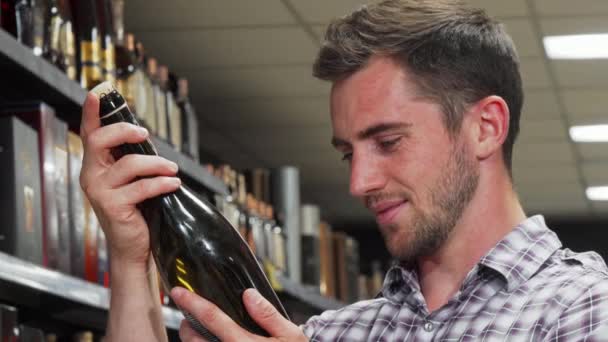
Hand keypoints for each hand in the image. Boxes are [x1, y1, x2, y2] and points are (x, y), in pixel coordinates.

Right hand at [79, 92, 180, 267]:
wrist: (133, 247)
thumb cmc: (136, 211)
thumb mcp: (132, 181)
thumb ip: (132, 160)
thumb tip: (146, 138)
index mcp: (95, 166)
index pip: (90, 134)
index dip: (92, 113)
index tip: (98, 93)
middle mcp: (91, 176)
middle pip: (100, 140)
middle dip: (125, 132)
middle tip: (146, 135)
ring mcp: (99, 192)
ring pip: (129, 164)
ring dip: (157, 164)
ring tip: (173, 170)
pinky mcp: (113, 206)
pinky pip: (142, 187)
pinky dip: (162, 184)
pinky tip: (173, 184)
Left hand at [171, 287, 307, 341]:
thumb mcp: (290, 336)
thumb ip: (268, 315)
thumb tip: (249, 295)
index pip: (212, 318)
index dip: (192, 302)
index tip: (179, 292)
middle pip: (193, 339)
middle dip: (187, 325)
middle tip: (191, 316)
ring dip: (193, 340)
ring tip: (200, 331)